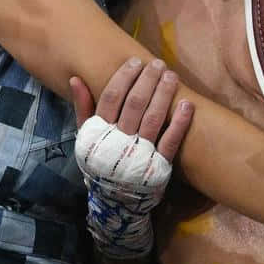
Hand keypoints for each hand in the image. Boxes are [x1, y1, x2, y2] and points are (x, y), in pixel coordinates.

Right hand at [70, 58, 193, 257]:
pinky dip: (179, 122)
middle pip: (135, 104)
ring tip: (171, 76)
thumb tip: (76, 78)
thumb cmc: (100, 161)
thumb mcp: (86, 138)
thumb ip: (82, 108)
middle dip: (147, 80)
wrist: (114, 200)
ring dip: (164, 94)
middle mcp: (119, 141)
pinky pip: (170, 141)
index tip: (136, 62)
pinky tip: (187, 104)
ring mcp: (140, 153)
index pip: (112, 98)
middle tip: (158, 64)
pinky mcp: (159, 165)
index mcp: (100, 132)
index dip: (124, 77)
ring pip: (153, 118)